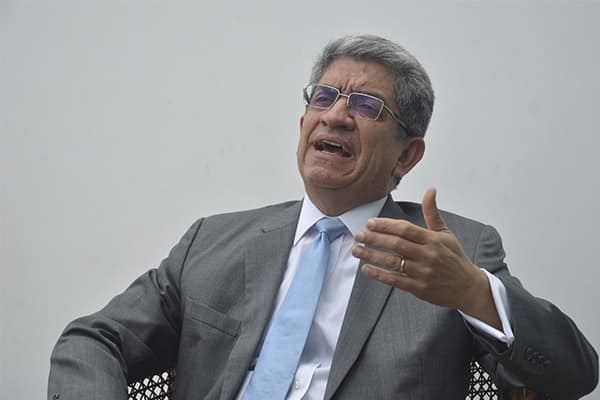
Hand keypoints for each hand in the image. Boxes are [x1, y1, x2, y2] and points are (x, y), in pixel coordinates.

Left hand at [352, 188, 500, 327]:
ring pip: (392, 262)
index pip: (405, 229)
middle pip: (396, 244)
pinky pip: (395, 280)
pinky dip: (379, 275)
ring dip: (371, 255)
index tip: (370, 223)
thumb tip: (430, 190)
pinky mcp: (419, 288)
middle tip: (358, 234)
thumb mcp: (445, 233)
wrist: (468, 287)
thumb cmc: (454, 258)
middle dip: (374, 238)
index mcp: (432, 240)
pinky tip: (366, 269)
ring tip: (356, 250)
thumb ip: (432, 213)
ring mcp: (423, 273)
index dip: (385, 225)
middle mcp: (427, 255)